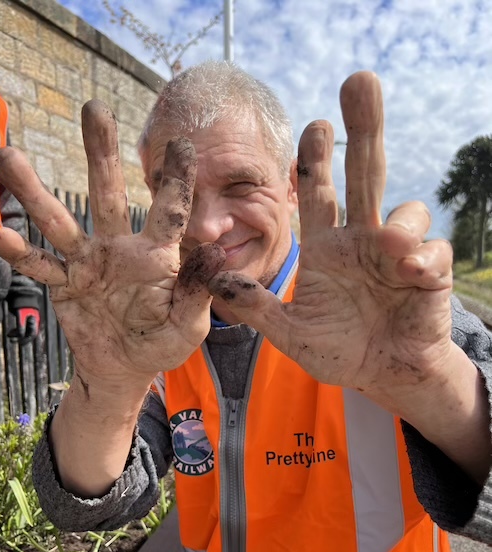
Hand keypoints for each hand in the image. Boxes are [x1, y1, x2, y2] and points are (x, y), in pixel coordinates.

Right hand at [0, 100, 224, 391]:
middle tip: (94, 109)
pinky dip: (19, 252)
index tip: (183, 143)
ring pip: (60, 221)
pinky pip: (39, 265)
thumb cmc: (162, 344)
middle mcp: (119, 248)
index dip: (177, 179)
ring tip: (6, 157)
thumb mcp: (188, 326)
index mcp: (157, 256)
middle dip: (101, 154)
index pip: (170, 212)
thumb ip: (197, 293)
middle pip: (108, 194)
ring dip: (35, 192)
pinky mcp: (64, 284)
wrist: (125, 368)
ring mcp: (88, 263)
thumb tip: (216, 253)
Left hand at [208, 72, 453, 409]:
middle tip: (360, 82)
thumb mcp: (291, 333)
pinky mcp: (427, 273)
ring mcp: (396, 254)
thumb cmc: (339, 351)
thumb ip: (257, 308)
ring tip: (391, 243)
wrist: (382, 375)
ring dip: (400, 220)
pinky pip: (431, 252)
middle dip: (363, 129)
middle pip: (364, 175)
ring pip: (405, 211)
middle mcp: (361, 240)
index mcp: (327, 247)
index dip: (316, 160)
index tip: (312, 125)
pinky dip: (424, 257)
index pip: (319, 194)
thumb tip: (214, 280)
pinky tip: (412, 272)